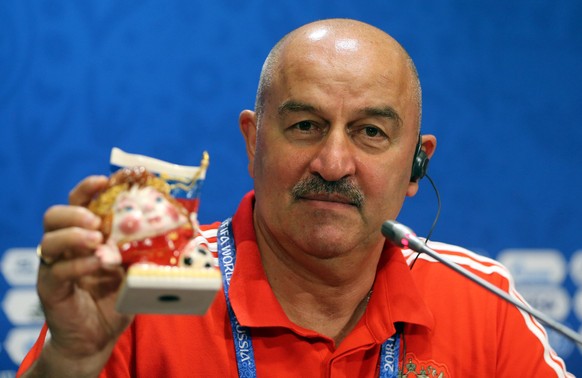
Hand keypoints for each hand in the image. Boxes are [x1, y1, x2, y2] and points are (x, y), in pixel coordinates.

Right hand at [26, 176, 132, 376]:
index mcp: (85, 234)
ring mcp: (54, 266)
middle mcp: (66, 246)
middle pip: (55, 215)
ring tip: (97, 240)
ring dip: (74, 235)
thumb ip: (145, 248)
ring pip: (49, 240)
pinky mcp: (50, 289)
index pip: (80, 202)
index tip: (106, 179)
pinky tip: (97, 263)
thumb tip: (177, 228)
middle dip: (76, 210)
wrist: (98, 336)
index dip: (90, 188)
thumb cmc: (116, 298)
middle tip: (96, 219)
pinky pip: (57, 271)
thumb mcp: (135, 267)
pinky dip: (78, 264)